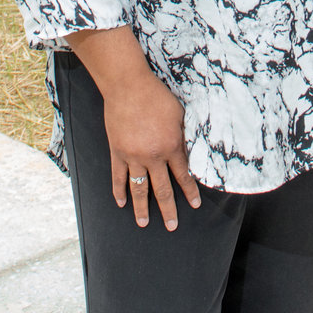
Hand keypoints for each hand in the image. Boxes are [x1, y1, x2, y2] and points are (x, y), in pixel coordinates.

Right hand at [65, 27, 203, 231]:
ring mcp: (133, 156)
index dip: (190, 191)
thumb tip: (193, 149)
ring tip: (143, 223)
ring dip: (142, 208)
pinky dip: (119, 190)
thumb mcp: (179, 114)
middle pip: (162, 189)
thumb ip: (184, 134)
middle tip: (172, 226)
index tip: (195, 205)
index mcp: (171, 146)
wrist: (128, 86)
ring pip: (139, 188)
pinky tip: (121, 203)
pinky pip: (118, 176)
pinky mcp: (117, 152)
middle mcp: (153, 156)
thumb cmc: (157, 96)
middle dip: (168, 209)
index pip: (183, 175)